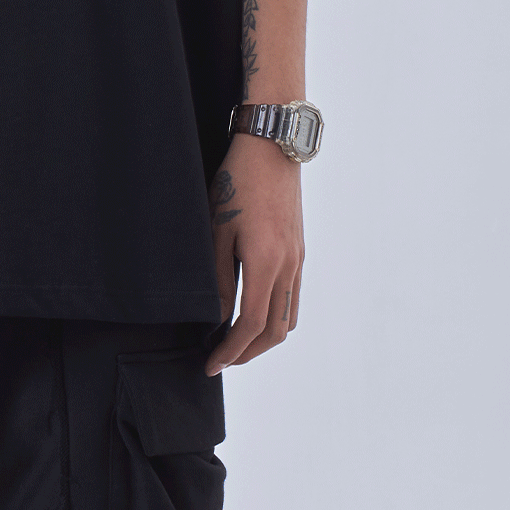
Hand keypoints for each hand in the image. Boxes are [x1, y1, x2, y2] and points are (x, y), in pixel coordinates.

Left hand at [204, 132, 304, 372]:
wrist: (272, 147)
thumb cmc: (237, 182)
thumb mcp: (218, 230)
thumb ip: (220, 279)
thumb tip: (218, 319)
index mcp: (266, 263)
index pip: (250, 326)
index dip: (230, 351)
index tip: (210, 363)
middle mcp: (288, 266)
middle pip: (275, 332)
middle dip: (248, 353)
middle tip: (220, 359)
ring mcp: (298, 259)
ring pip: (289, 318)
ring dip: (265, 338)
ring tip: (237, 342)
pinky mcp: (300, 249)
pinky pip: (294, 297)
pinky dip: (277, 316)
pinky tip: (256, 311)